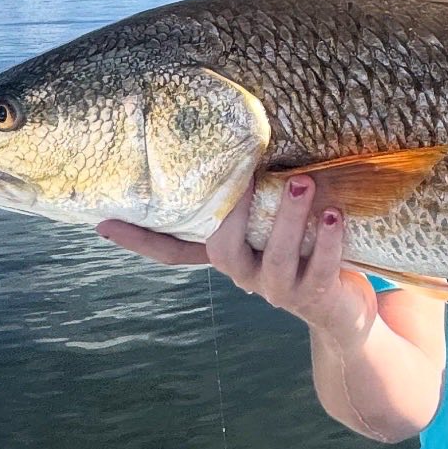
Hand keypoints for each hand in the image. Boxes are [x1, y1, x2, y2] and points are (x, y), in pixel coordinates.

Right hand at [98, 176, 377, 344]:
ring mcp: (278, 289)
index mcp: (229, 256)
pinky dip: (329, 239)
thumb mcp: (277, 223)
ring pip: (276, 258)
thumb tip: (247, 136)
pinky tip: (335, 213)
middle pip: (223, 248)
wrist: (344, 312)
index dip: (140, 240)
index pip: (174, 253)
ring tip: (304, 181)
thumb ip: (260, 197)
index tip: (103, 221)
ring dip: (290, 217)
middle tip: (253, 171)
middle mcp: (245, 275)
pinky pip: (320, 267)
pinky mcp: (314, 297)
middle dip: (236, 211)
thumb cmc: (308, 251)